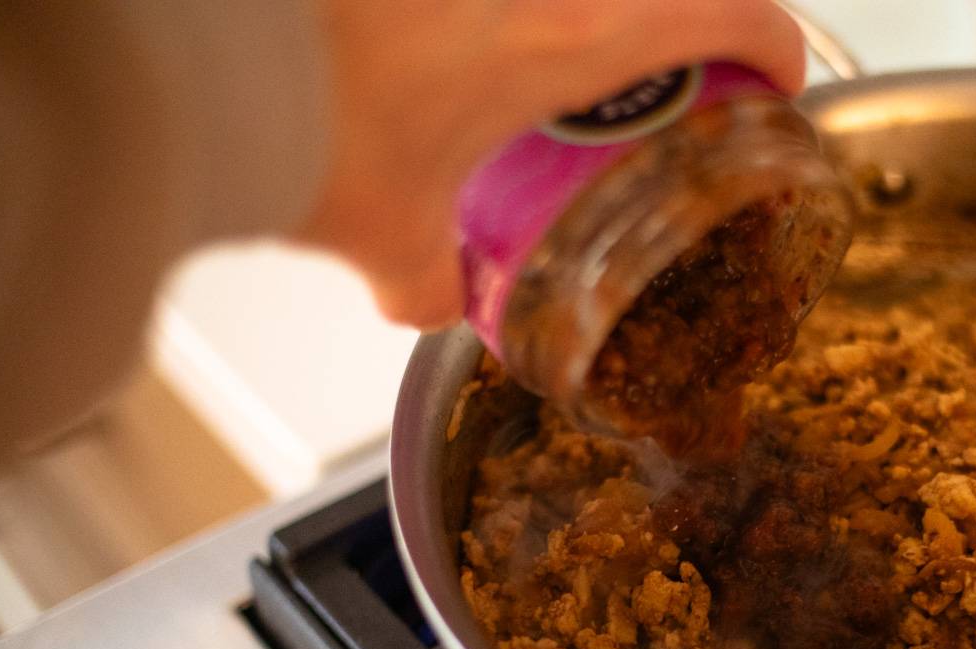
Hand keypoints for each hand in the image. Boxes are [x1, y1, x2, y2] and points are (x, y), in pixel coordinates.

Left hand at [294, 0, 805, 328]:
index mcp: (574, 35)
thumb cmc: (302, 120)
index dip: (777, 43)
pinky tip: (465, 40)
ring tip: (569, 68)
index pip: (731, 9)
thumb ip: (426, 273)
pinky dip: (507, 18)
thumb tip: (436, 293)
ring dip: (596, 18)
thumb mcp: (385, 232)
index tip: (779, 79)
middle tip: (675, 80)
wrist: (197, 48)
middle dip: (687, 26)